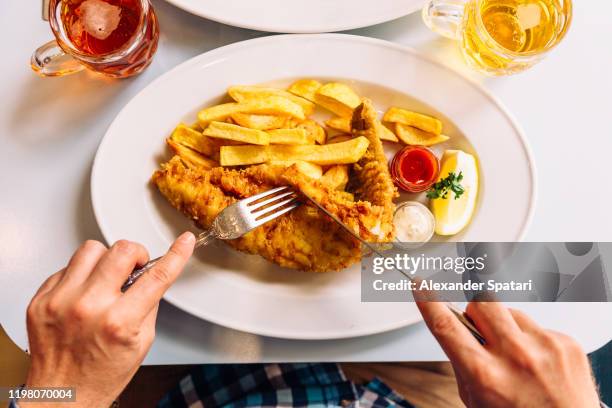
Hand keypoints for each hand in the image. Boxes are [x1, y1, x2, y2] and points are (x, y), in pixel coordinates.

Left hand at [22, 232, 195, 407]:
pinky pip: (66, 267)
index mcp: (119, 322)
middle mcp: (88, 307)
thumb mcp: (141, 342)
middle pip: (121, 250)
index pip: (157, 276)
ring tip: (105, 278)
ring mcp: (60, 301)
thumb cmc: (101, 374)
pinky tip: (83, 293)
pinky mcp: (41, 299)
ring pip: (91, 249)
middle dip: (135, 254)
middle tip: (134, 267)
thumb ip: (147, 304)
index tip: (183, 242)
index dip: (176, 254)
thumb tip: (150, 274)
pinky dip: (81, 275)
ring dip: (105, 259)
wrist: (62, 396)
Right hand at [416, 299, 599, 407]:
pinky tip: (538, 363)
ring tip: (517, 359)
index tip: (422, 286)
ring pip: (510, 312)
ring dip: (506, 329)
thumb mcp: (476, 400)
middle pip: (481, 303)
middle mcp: (516, 357)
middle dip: (475, 311)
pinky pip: (537, 326)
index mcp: (486, 375)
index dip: (428, 301)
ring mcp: (545, 347)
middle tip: (480, 330)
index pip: (446, 326)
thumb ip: (464, 363)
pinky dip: (533, 340)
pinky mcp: (567, 343)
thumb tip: (457, 330)